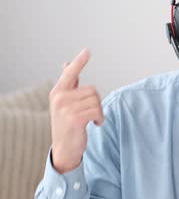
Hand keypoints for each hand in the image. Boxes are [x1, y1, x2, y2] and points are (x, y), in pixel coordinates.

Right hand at [50, 48, 104, 172]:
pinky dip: (100, 118)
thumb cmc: (67, 124)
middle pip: (93, 90)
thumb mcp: (65, 102)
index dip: (80, 62)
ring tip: (91, 120)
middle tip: (91, 114)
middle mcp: (59, 98)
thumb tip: (67, 64)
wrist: (64, 148)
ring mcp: (65, 108)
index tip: (87, 50)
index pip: (70, 73)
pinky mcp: (74, 118)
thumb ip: (69, 83)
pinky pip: (97, 111)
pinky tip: (94, 124)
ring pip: (96, 101)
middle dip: (97, 103)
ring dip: (99, 112)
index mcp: (58, 92)